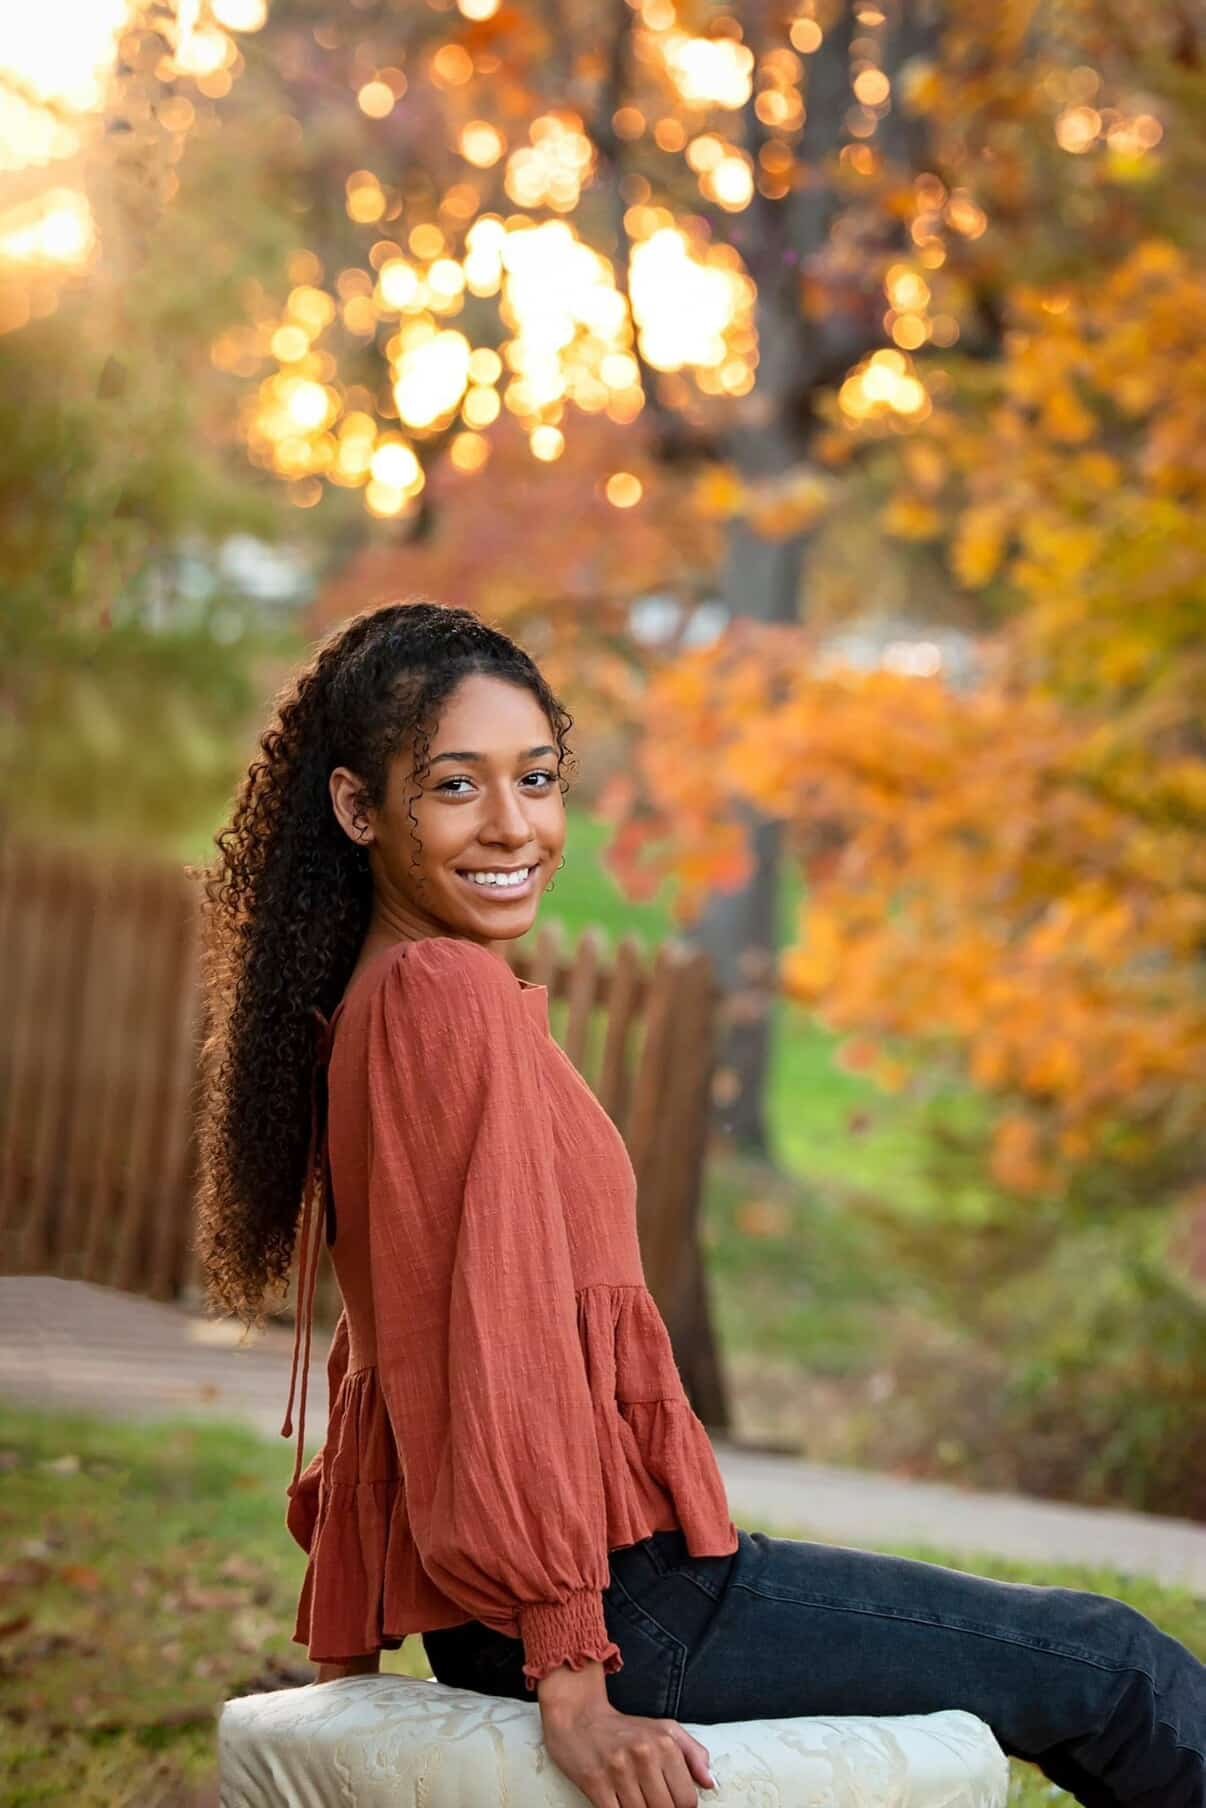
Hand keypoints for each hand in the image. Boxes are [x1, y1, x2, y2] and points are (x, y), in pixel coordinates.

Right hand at [541, 1698, 716, 1806]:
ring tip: (635, 1797)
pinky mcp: (595, 1783)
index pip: (687, 1800)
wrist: (578, 1716)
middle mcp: (644, 1755)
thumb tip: (710, 1783)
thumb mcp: (664, 1729)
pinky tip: (620, 1803)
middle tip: (652, 1798)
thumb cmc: (624, 1727)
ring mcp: (618, 1771)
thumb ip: (693, 1753)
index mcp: (664, 1743)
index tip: (673, 1802)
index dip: (682, 1807)